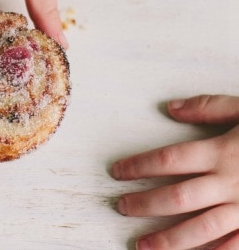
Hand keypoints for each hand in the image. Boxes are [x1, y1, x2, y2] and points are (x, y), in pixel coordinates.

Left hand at [112, 95, 238, 249]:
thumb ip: (209, 107)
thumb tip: (170, 108)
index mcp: (222, 152)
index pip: (168, 160)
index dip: (138, 166)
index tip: (117, 172)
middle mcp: (231, 183)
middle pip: (177, 197)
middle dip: (145, 205)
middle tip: (121, 208)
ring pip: (202, 229)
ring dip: (169, 240)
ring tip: (142, 247)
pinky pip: (235, 246)